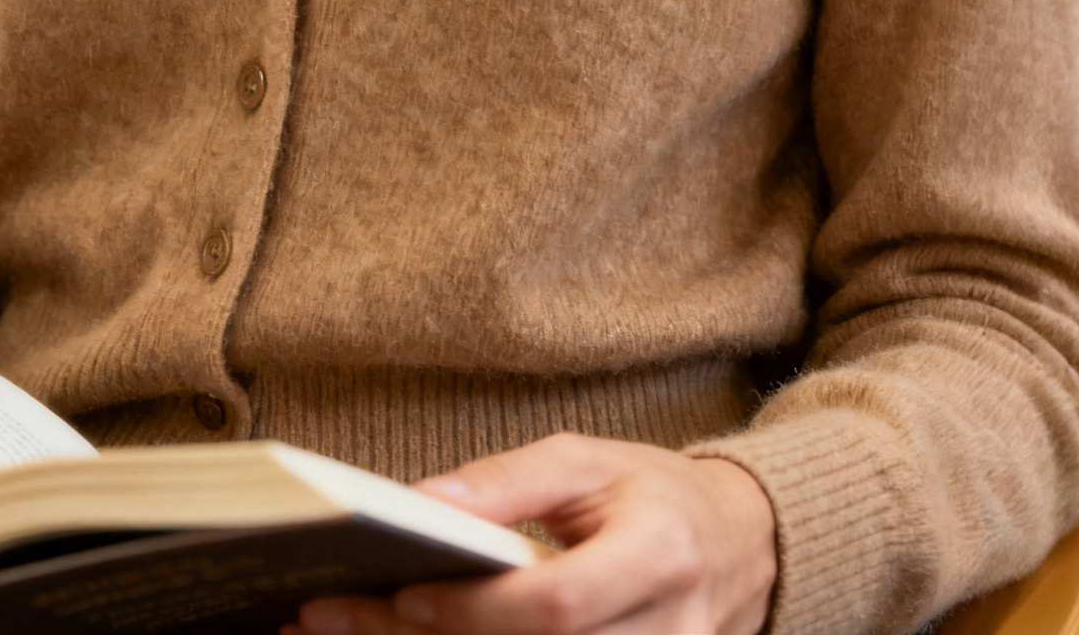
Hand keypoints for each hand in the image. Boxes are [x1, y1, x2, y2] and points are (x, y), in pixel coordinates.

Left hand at [290, 434, 776, 634]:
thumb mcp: (586, 460)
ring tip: (356, 634)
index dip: (478, 610)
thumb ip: (508, 484)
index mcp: (658, 554)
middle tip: (338, 621)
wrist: (740, 546)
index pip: (558, 604)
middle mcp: (671, 633)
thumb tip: (421, 505)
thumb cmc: (652, 493)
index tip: (404, 592)